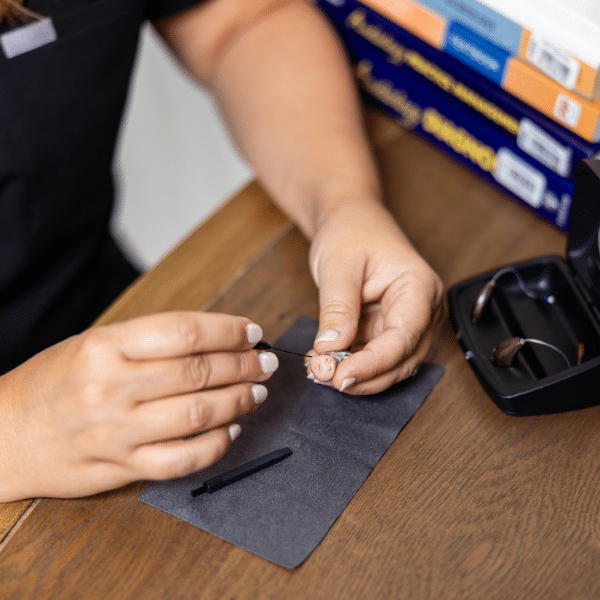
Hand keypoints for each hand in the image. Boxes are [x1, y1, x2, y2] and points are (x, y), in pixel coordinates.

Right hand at [0, 312, 277, 500]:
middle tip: (264, 362)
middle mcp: (112, 386)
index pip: (184, 332)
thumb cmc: (52, 383)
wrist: (3, 435)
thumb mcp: (93, 344)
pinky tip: (232, 430)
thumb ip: (150, 342)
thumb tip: (213, 340)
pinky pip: (183, 459)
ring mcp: (117, 431)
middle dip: (243, 364)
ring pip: (198, 413)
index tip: (251, 332)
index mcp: (105, 346)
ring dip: (239, 401)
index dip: (228, 330)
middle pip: (199, 372)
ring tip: (256, 392)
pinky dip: (216, 444)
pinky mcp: (121, 467)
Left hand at [308, 199, 442, 393]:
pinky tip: (328, 364)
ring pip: (392, 365)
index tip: (341, 377)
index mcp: (420, 287)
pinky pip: (377, 357)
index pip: (404, 337)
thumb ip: (337, 308)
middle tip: (325, 378)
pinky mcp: (390, 329)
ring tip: (321, 371)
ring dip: (359, 375)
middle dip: (365, 376)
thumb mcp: (338, 265)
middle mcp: (423, 309)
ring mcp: (409, 322)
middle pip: (403, 359)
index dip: (373, 364)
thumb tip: (330, 348)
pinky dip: (354, 366)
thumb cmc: (351, 231)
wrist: (351, 220)